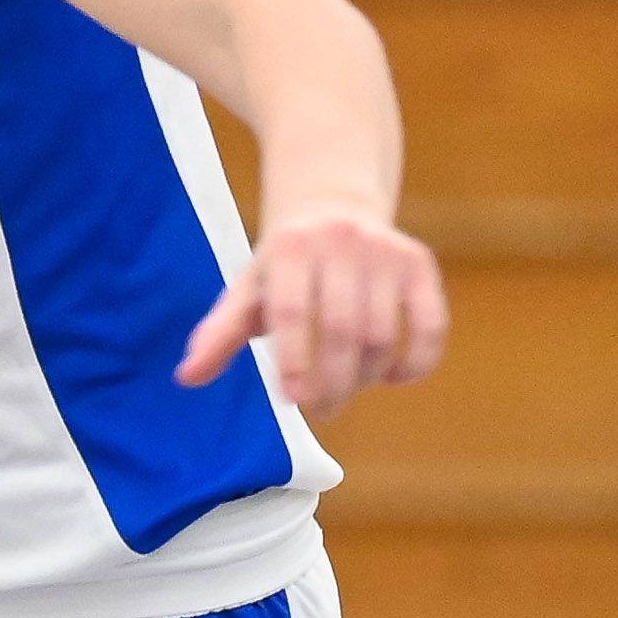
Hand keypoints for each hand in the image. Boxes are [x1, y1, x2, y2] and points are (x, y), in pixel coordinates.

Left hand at [178, 203, 446, 413]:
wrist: (332, 207)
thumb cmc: (281, 266)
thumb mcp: (246, 290)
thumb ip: (218, 334)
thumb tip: (187, 378)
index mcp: (291, 249)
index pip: (293, 311)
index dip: (294, 359)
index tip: (292, 401)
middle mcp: (341, 243)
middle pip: (342, 328)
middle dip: (332, 381)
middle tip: (320, 411)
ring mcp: (385, 251)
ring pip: (382, 332)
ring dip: (365, 376)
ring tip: (344, 393)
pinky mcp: (418, 264)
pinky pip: (431, 322)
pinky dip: (418, 360)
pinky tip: (393, 379)